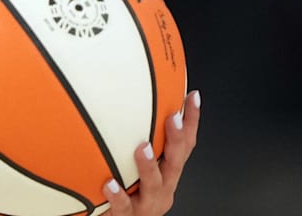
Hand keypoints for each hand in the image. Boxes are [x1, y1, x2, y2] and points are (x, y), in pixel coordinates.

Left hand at [103, 90, 200, 214]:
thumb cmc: (127, 193)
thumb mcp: (136, 166)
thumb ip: (133, 140)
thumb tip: (124, 102)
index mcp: (167, 173)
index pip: (185, 145)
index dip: (191, 122)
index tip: (192, 96)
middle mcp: (163, 187)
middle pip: (176, 162)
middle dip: (177, 139)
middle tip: (173, 117)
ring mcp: (148, 203)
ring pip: (154, 185)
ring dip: (149, 166)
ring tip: (142, 148)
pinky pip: (124, 206)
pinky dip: (118, 196)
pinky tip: (109, 184)